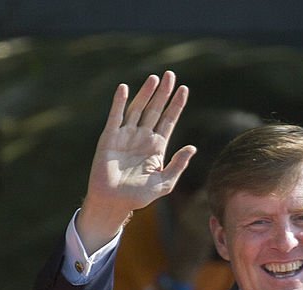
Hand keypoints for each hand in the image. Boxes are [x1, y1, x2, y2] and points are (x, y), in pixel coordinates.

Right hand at [77, 72, 195, 252]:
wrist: (114, 202)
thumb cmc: (139, 196)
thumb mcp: (164, 183)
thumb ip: (178, 165)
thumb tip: (192, 147)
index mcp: (156, 147)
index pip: (169, 121)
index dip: (176, 105)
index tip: (184, 89)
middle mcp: (142, 138)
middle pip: (155, 110)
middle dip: (163, 93)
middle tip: (170, 75)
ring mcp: (126, 136)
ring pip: (138, 109)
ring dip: (146, 93)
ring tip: (155, 78)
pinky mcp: (110, 138)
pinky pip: (116, 116)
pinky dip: (119, 102)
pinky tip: (124, 88)